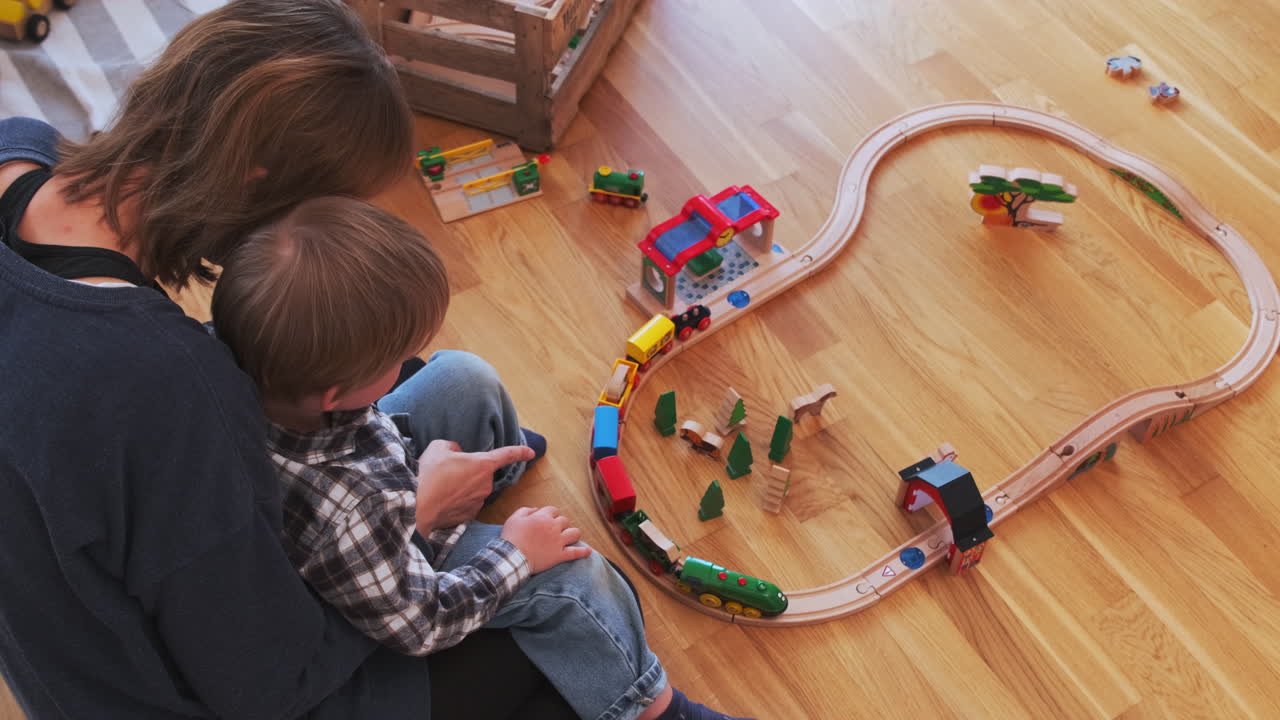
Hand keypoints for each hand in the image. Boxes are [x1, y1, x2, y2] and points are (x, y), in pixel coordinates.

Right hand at [415, 440, 534, 534]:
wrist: (417, 506)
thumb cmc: (428, 475)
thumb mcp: (439, 448)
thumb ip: (453, 447)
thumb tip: (457, 453)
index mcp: (482, 464)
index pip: (507, 455)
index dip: (520, 452)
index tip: (531, 452)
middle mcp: (486, 484)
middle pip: (481, 473)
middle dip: (469, 472)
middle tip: (447, 472)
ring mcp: (479, 501)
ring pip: (473, 489)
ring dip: (462, 487)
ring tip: (441, 488)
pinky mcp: (470, 516)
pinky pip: (466, 504)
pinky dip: (457, 502)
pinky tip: (442, 501)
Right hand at [500, 506, 591, 572]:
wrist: (513, 558)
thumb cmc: (511, 538)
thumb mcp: (514, 518)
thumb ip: (526, 510)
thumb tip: (535, 509)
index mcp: (543, 517)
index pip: (554, 510)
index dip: (551, 514)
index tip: (547, 519)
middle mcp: (553, 527)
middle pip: (565, 520)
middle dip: (561, 524)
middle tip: (555, 530)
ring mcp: (558, 542)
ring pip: (574, 533)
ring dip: (573, 533)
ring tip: (570, 536)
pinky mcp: (560, 555)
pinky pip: (576, 553)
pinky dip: (583, 552)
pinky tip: (588, 551)